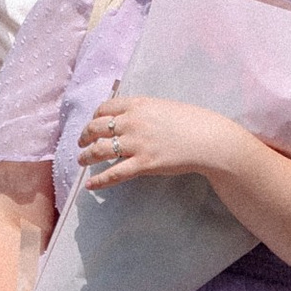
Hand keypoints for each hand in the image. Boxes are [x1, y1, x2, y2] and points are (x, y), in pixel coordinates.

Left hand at [76, 92, 228, 191]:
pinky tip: (90, 186)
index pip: (104, 108)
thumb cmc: (192, 122)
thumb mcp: (163, 107)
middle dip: (85, 136)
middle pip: (97, 127)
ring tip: (81, 161)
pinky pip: (114, 174)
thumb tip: (130, 116)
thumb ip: (144, 111)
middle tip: (81, 143)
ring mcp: (137, 144)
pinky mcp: (143, 164)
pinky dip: (99, 181)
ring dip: (86, 156)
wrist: (209, 140)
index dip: (94, 117)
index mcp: (138, 105)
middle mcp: (132, 122)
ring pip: (100, 150)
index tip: (92, 125)